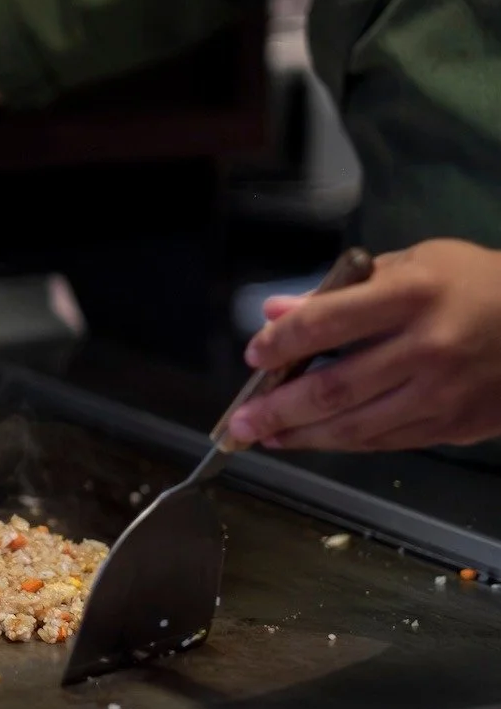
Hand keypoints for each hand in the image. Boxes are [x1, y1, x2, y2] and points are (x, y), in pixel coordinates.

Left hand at [227, 239, 500, 451]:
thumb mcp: (411, 265)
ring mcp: (442, 393)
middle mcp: (428, 347)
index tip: (253, 355)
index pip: (331, 321)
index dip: (284, 342)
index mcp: (414, 294)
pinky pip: (383, 441)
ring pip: (356, 426)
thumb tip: (274, 312)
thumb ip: (340, 291)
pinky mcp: (452, 426)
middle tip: (237, 423)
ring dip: (300, 436)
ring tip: (261, 437)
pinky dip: (339, 443)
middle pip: (336, 387)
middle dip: (277, 409)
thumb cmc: (471, 284)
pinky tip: (308, 440)